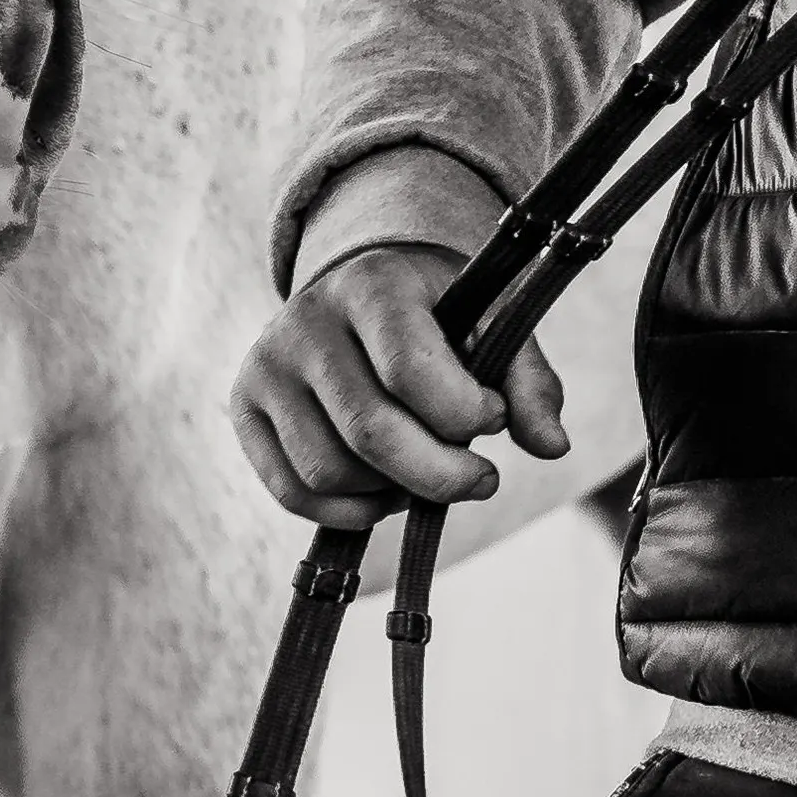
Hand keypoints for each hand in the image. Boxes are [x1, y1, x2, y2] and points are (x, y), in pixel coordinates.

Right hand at [226, 242, 569, 525]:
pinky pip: (291, 492)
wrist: (357, 288)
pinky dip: (348, 512)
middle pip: (369, 431)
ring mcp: (267, 365)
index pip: (410, 369)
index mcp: (371, 283)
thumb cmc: (436, 313)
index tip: (494, 416)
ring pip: (329, 471)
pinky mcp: (245, 407)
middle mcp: (306, 320)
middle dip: (440, 475)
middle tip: (481, 480)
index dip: (466, 413)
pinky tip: (384, 491)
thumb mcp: (489, 322)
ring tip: (425, 473)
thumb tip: (552, 446)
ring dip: (392, 492)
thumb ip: (528, 380)